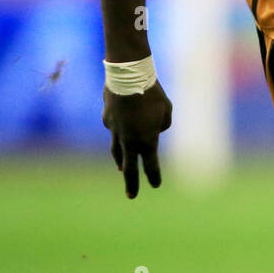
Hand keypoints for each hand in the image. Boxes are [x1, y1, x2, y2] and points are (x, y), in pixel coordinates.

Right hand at [101, 81, 172, 198]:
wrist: (127, 76)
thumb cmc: (152, 93)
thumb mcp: (166, 110)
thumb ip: (163, 124)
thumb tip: (155, 129)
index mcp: (147, 141)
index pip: (151, 165)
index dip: (154, 176)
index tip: (156, 185)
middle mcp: (129, 141)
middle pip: (130, 168)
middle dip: (131, 183)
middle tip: (132, 196)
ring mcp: (115, 131)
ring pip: (117, 152)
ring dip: (121, 161)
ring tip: (122, 169)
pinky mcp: (107, 120)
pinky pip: (114, 130)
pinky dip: (118, 133)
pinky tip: (120, 131)